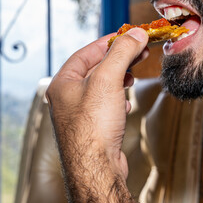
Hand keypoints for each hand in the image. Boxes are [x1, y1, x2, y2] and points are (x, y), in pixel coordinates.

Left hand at [46, 28, 148, 202]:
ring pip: (103, 87)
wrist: (96, 168)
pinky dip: (118, 99)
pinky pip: (106, 105)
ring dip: (120, 79)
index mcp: (63, 83)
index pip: (86, 52)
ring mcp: (80, 114)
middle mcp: (68, 98)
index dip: (109, 41)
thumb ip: (121, 53)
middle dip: (119, 59)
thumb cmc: (93, 127)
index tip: (127, 35)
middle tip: (139, 51)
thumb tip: (135, 34)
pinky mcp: (93, 127)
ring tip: (133, 76)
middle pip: (96, 69)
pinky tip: (125, 104)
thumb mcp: (107, 80)